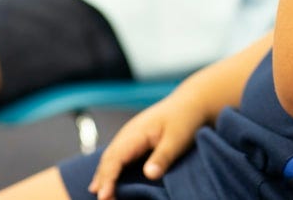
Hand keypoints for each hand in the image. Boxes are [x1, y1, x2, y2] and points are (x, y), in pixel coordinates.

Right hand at [90, 89, 209, 198]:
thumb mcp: (177, 139)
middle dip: (102, 179)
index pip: (115, 158)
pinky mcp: (136, 139)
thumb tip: (149, 174)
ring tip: (100, 194)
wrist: (192, 102)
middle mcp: (129, 133)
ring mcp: (131, 135)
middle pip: (109, 158)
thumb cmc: (186, 118)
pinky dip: (111, 169)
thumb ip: (163, 157)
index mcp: (136, 132)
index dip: (108, 178)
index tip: (104, 195)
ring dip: (104, 175)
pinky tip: (109, 180)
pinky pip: (118, 155)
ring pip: (111, 156)